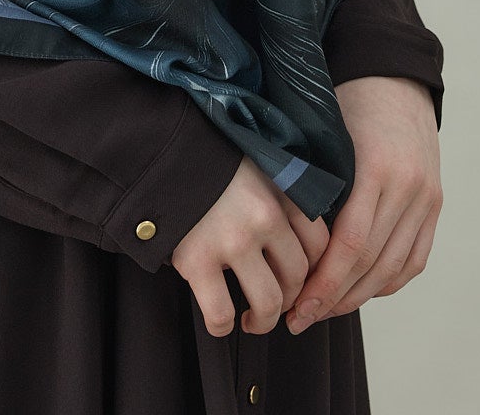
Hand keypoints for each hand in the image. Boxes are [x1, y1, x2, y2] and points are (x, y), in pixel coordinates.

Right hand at [170, 155, 331, 337]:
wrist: (159, 152)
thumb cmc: (210, 162)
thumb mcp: (256, 166)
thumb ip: (279, 196)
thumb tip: (300, 243)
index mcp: (281, 191)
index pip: (320, 245)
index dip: (312, 273)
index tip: (298, 282)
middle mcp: (265, 215)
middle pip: (297, 278)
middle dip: (289, 300)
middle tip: (274, 304)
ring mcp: (233, 239)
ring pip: (268, 303)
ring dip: (263, 322)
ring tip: (251, 320)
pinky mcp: (198, 259)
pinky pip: (222, 313)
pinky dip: (223, 326)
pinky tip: (221, 321)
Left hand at [284, 76, 442, 334]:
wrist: (393, 74)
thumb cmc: (345, 100)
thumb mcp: (323, 135)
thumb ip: (311, 182)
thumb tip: (281, 241)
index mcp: (377, 168)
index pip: (350, 245)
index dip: (323, 283)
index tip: (296, 306)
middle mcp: (408, 187)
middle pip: (372, 264)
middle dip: (334, 299)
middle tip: (301, 319)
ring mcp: (426, 197)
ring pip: (394, 268)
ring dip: (358, 297)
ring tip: (324, 310)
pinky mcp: (434, 203)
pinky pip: (414, 259)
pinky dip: (387, 282)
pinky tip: (359, 291)